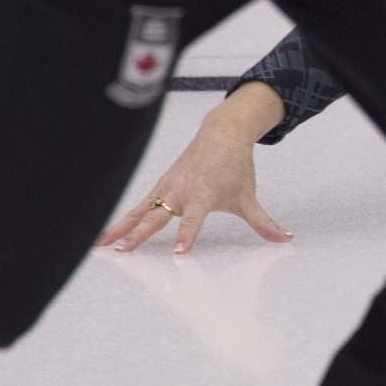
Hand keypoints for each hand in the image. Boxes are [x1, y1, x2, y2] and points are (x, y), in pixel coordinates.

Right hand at [96, 84, 291, 254]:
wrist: (222, 132)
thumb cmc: (235, 166)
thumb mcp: (249, 196)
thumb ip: (263, 222)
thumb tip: (285, 239)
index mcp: (203, 194)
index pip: (193, 219)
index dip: (187, 235)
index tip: (180, 252)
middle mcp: (180, 191)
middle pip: (157, 216)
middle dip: (140, 234)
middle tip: (124, 251)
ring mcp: (166, 188)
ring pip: (139, 210)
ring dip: (120, 227)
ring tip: (100, 245)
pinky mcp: (159, 186)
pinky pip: (137, 205)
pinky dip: (121, 219)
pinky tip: (105, 235)